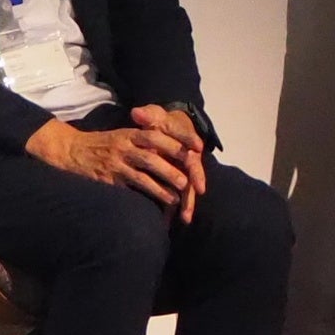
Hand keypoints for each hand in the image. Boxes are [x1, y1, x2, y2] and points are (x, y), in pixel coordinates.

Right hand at [29, 114, 198, 211]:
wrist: (71, 151)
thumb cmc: (103, 143)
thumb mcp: (122, 133)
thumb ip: (144, 135)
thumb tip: (172, 139)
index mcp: (130, 133)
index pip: (159, 134)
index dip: (180, 139)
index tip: (198, 147)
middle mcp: (124, 147)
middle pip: (152, 157)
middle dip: (172, 169)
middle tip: (188, 181)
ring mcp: (115, 164)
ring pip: (142, 176)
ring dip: (161, 188)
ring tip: (176, 198)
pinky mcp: (107, 180)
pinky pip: (128, 190)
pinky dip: (142, 197)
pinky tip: (153, 205)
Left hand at [130, 102, 208, 219]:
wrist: (168, 128)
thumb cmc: (161, 122)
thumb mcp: (155, 115)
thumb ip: (147, 116)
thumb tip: (137, 113)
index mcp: (183, 138)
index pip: (190, 140)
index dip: (192, 141)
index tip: (197, 148)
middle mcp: (189, 155)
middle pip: (194, 169)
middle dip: (196, 180)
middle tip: (197, 191)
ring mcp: (186, 169)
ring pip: (189, 186)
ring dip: (188, 201)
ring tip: (185, 217)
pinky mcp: (181, 179)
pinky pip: (182, 194)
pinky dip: (180, 206)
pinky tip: (178, 220)